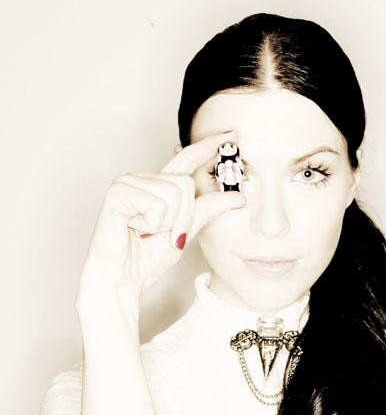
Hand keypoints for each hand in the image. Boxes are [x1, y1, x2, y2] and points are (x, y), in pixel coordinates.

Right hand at [76, 128, 246, 303]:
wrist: (121, 280)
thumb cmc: (145, 258)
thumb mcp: (185, 232)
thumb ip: (207, 210)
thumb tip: (238, 196)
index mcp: (157, 185)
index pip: (186, 159)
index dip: (208, 146)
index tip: (231, 134)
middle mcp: (141, 179)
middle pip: (186, 183)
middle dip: (183, 218)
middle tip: (165, 236)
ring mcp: (127, 183)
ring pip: (174, 193)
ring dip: (168, 223)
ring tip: (146, 233)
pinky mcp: (118, 192)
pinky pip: (157, 204)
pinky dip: (152, 224)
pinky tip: (133, 229)